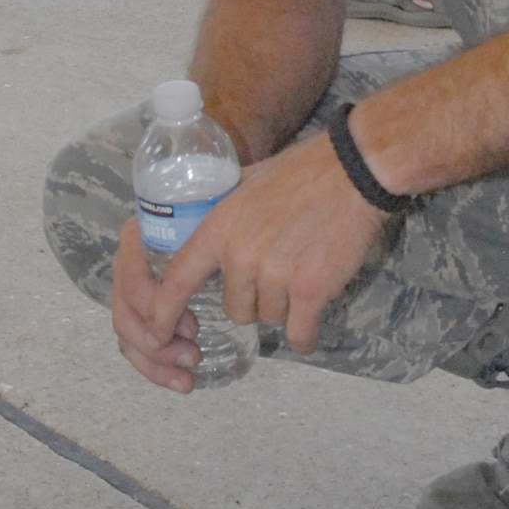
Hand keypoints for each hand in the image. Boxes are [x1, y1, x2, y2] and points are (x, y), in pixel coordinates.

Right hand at [110, 219, 204, 391]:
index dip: (158, 310)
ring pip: (126, 334)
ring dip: (154, 362)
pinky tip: (182, 380)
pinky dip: (154, 367)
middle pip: (125, 313)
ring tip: (189, 377)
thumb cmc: (221, 208)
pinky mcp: (141, 309)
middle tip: (194, 356)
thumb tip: (236, 252)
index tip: (193, 328)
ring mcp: (130, 288)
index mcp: (137, 237)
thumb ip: (220, 222)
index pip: (133, 281)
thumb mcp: (219, 209)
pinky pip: (134, 342)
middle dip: (156, 345)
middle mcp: (127, 263)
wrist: (212, 210)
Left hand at [150, 133, 388, 362]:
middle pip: (233, 307)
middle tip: (275, 275)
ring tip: (301, 277)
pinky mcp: (310, 290)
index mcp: (218, 228)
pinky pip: (298, 332)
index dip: (163, 313)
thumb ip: (222, 211)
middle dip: (251, 300)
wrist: (351, 173)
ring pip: (267, 318)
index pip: (176, 281)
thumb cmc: (300, 171)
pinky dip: (304, 337)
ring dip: (282, 308)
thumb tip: (201, 223)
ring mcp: (275, 275)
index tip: (157, 332)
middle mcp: (240, 255)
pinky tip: (309, 332)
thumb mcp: (245, 182)